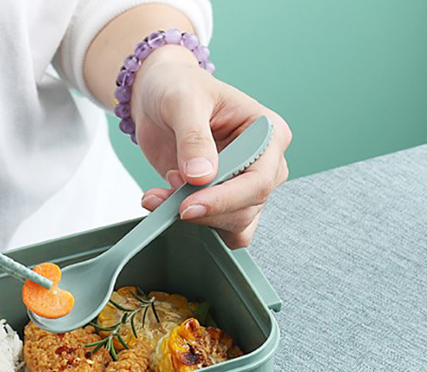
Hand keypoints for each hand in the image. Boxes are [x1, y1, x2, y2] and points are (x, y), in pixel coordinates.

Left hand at [131, 46, 291, 248]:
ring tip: (160, 196)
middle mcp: (264, 162)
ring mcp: (244, 184)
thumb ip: (193, 138)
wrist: (158, 95)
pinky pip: (216, 228)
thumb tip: (201, 176)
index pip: (259, 180)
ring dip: (195, 220)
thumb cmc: (179, 87)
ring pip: (235, 226)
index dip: (224, 199)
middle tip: (166, 197)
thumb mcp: (183, 102)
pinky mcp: (223, 199)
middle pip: (247, 208)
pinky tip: (164, 203)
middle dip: (205, 211)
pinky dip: (191, 224)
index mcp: (268, 133)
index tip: (187, 206)